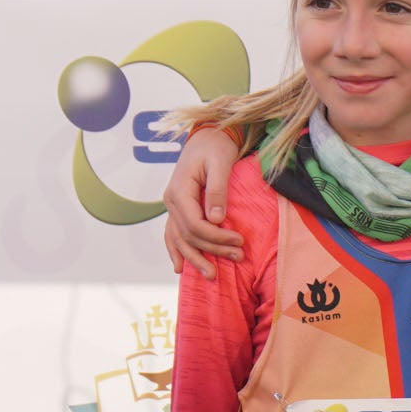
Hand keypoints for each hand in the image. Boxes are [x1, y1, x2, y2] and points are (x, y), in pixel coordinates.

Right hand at [161, 127, 245, 277]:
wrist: (207, 136)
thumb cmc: (216, 146)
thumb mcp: (220, 163)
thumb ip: (217, 190)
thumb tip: (217, 219)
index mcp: (179, 190)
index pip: (195, 224)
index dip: (216, 237)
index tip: (239, 242)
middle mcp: (171, 201)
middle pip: (189, 235)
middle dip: (213, 249)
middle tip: (238, 257)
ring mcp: (172, 206)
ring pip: (179, 239)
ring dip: (195, 258)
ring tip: (211, 275)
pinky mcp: (179, 208)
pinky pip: (173, 234)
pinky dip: (176, 251)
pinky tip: (180, 267)